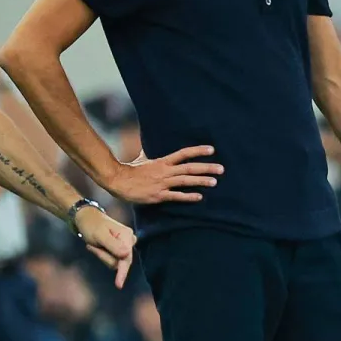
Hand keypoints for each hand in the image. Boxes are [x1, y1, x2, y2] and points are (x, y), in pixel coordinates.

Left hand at [72, 205, 136, 288]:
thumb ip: (113, 245)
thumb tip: (127, 255)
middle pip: (120, 261)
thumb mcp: (99, 235)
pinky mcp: (119, 249)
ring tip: (93, 244)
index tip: (119, 285)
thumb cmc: (91, 225)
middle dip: (104, 257)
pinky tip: (95, 246)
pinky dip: (102, 255)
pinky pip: (112, 259)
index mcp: (126, 235)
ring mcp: (124, 245)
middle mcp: (129, 240)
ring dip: (102, 256)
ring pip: (115, 262)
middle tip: (91, 246)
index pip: (126, 258)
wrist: (86, 218)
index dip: (122, 272)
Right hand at [104, 145, 222, 204]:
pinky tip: (199, 197)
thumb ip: (151, 153)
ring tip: (215, 182)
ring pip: (185, 181)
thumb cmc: (131, 170)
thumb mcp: (143, 158)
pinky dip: (188, 197)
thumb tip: (149, 144)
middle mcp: (165, 171)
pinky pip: (176, 196)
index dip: (198, 151)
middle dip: (206, 168)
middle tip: (221, 169)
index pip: (184, 153)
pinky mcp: (159, 195)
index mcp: (163, 161)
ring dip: (201, 181)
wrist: (118, 181)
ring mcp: (163, 183)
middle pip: (189, 168)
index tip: (212, 149)